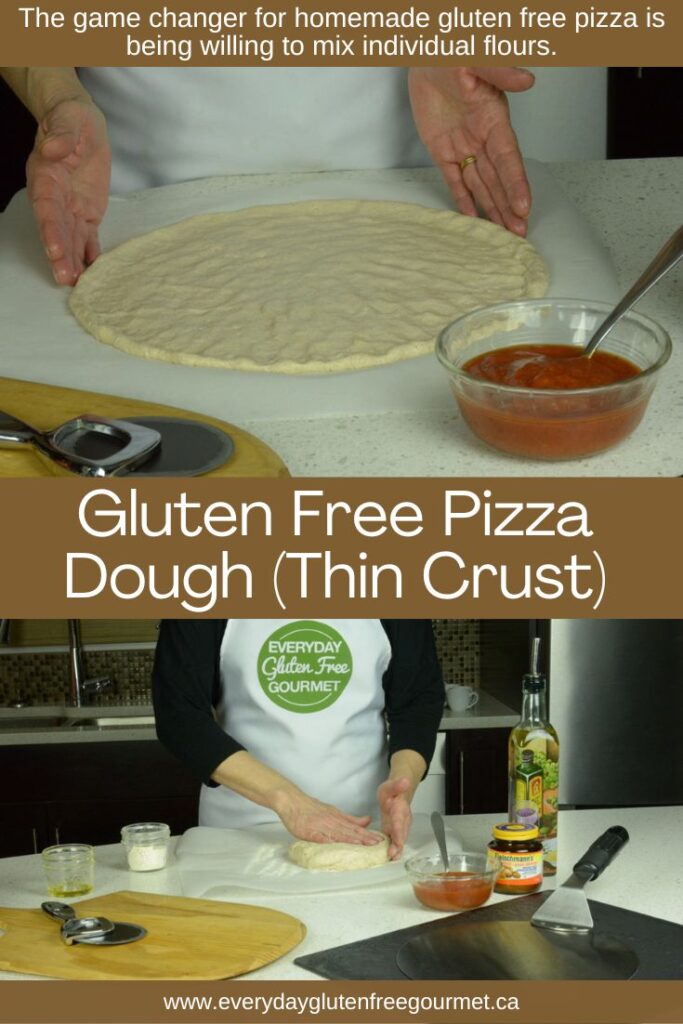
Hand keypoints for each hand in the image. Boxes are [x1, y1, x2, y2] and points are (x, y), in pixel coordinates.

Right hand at [26, 97, 110, 284]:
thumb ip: (62, 137)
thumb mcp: (69, 121)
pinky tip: (93, 272)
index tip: (54, 250)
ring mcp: (70, 208)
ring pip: (71, 239)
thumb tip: (53, 149)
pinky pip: (88, 237)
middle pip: (56, 230)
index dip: (50, 230)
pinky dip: (91, 255)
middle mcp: (55, 197)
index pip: (46, 208)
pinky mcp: (86, 213)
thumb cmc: (72, 121)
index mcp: (46, 176)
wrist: (80, 125)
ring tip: (76, 284)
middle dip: (60, 255)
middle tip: (64, 278)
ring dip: (73, 262)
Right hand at [274, 790, 380, 845]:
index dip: (367, 834)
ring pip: (338, 834)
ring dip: (351, 840)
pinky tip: (337, 845)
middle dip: (363, 838)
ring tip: (363, 845)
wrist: (292, 801)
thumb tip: (368, 820)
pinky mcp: (309, 831)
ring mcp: (320, 826)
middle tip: (376, 844)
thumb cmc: (312, 808)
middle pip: (349, 831)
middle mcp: (331, 821)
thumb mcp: (333, 811)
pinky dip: (329, 841)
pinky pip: (320, 837)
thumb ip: (350, 818)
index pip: (355, 827)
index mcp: (337, 818)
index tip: (379, 840)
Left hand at [378, 776, 412, 859]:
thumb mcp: (390, 786)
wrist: (396, 794)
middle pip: (401, 833)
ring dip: (396, 849)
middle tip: (393, 855)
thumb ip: (397, 784)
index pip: (400, 820)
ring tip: (392, 859)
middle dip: (398, 844)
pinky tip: (390, 858)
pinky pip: (395, 841)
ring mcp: (399, 827)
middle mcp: (403, 820)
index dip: (399, 831)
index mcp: (400, 808)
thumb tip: (406, 781)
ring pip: (399, 839)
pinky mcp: (395, 831)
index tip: (398, 840)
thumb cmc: (392, 791)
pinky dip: (394, 849)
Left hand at [408, 67, 534, 235]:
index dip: (516, 183)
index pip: (508, 158)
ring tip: (504, 232)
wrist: (425, 57)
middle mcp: (482, 138)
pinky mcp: (442, 151)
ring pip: (480, 184)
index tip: (524, 206)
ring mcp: (463, 146)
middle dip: (509, 206)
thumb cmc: (454, 56)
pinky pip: (454, 180)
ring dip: (492, 208)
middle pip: (498, 178)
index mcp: (494, 119)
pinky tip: (473, 217)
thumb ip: (500, 73)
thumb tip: (526, 80)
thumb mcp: (477, 61)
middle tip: (520, 232)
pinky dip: (463, 198)